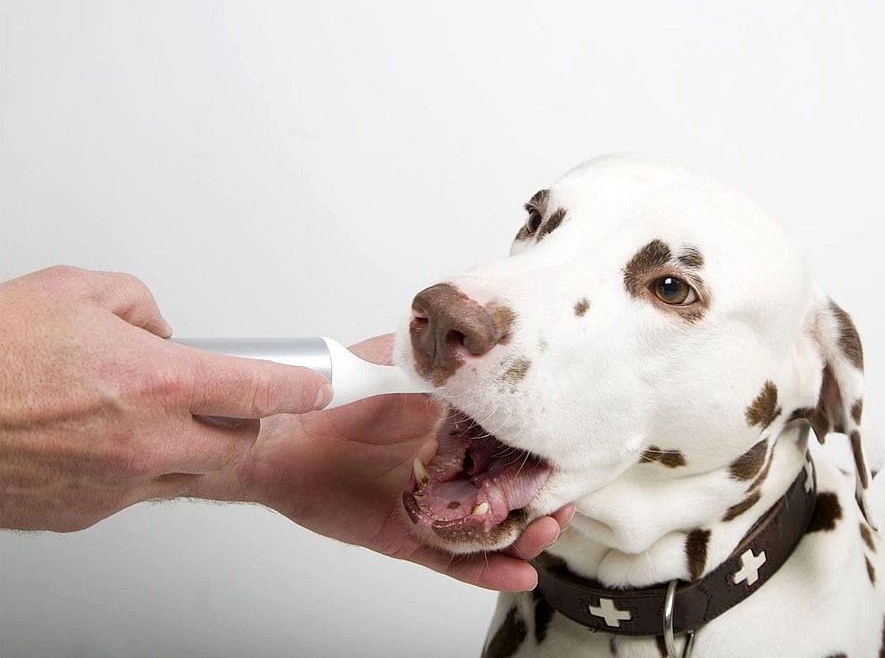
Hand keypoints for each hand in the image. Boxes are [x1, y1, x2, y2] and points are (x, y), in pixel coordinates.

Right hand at [0, 266, 332, 531]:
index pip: (263, 389)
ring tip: (145, 414)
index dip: (301, 385)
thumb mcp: (75, 293)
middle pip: (237, 442)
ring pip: (189, 473)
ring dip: (188, 446)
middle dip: (241, 419)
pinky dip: (138, 469)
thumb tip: (161, 326)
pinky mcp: (85, 515)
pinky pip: (137, 492)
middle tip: (219, 397)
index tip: (317, 383)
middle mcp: (145, 443)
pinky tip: (102, 441)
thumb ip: (139, 305)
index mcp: (157, 383)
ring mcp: (116, 486)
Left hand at [190, 334, 572, 592]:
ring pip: (487, 530)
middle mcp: (445, 466)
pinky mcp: (404, 536)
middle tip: (561, 507)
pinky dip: (484, 570)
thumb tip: (494, 349)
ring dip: (522, 538)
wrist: (276, 431)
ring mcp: (427, 504)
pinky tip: (516, 573)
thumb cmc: (331, 391)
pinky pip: (450, 558)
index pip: (509, 446)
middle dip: (542, 503)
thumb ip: (444, 361)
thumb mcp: (397, 359)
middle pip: (507, 493)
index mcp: (451, 426)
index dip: (540, 456)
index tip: (568, 458)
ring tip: (542, 535)